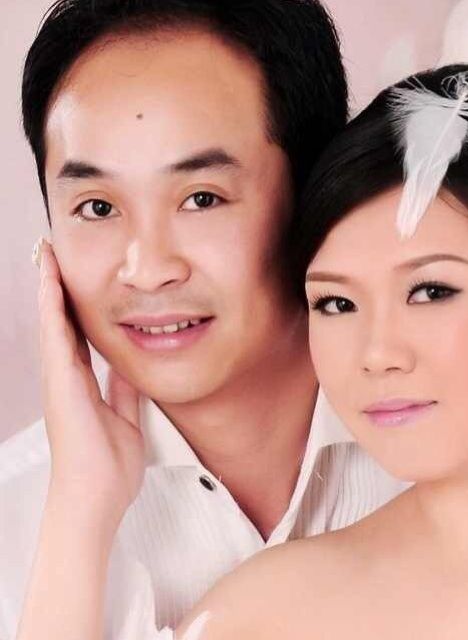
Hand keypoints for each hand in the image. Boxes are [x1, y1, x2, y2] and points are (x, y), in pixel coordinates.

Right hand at [36, 238, 144, 524]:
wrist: (95, 502)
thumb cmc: (108, 470)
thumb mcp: (127, 419)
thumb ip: (124, 391)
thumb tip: (130, 366)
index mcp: (84, 384)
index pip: (79, 334)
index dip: (77, 306)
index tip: (78, 279)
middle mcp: (67, 378)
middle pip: (61, 322)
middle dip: (58, 288)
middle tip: (53, 254)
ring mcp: (60, 381)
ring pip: (54, 324)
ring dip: (51, 290)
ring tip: (47, 257)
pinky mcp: (61, 386)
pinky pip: (57, 340)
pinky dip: (54, 310)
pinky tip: (52, 285)